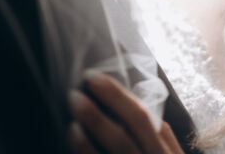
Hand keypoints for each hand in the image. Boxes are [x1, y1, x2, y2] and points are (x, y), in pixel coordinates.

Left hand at [68, 72, 184, 153]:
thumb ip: (150, 142)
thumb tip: (120, 108)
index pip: (150, 118)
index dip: (123, 96)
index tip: (99, 77)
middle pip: (138, 122)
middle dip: (113, 97)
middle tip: (88, 78)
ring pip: (122, 142)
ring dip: (96, 118)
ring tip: (75, 99)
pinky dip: (87, 147)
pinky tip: (74, 131)